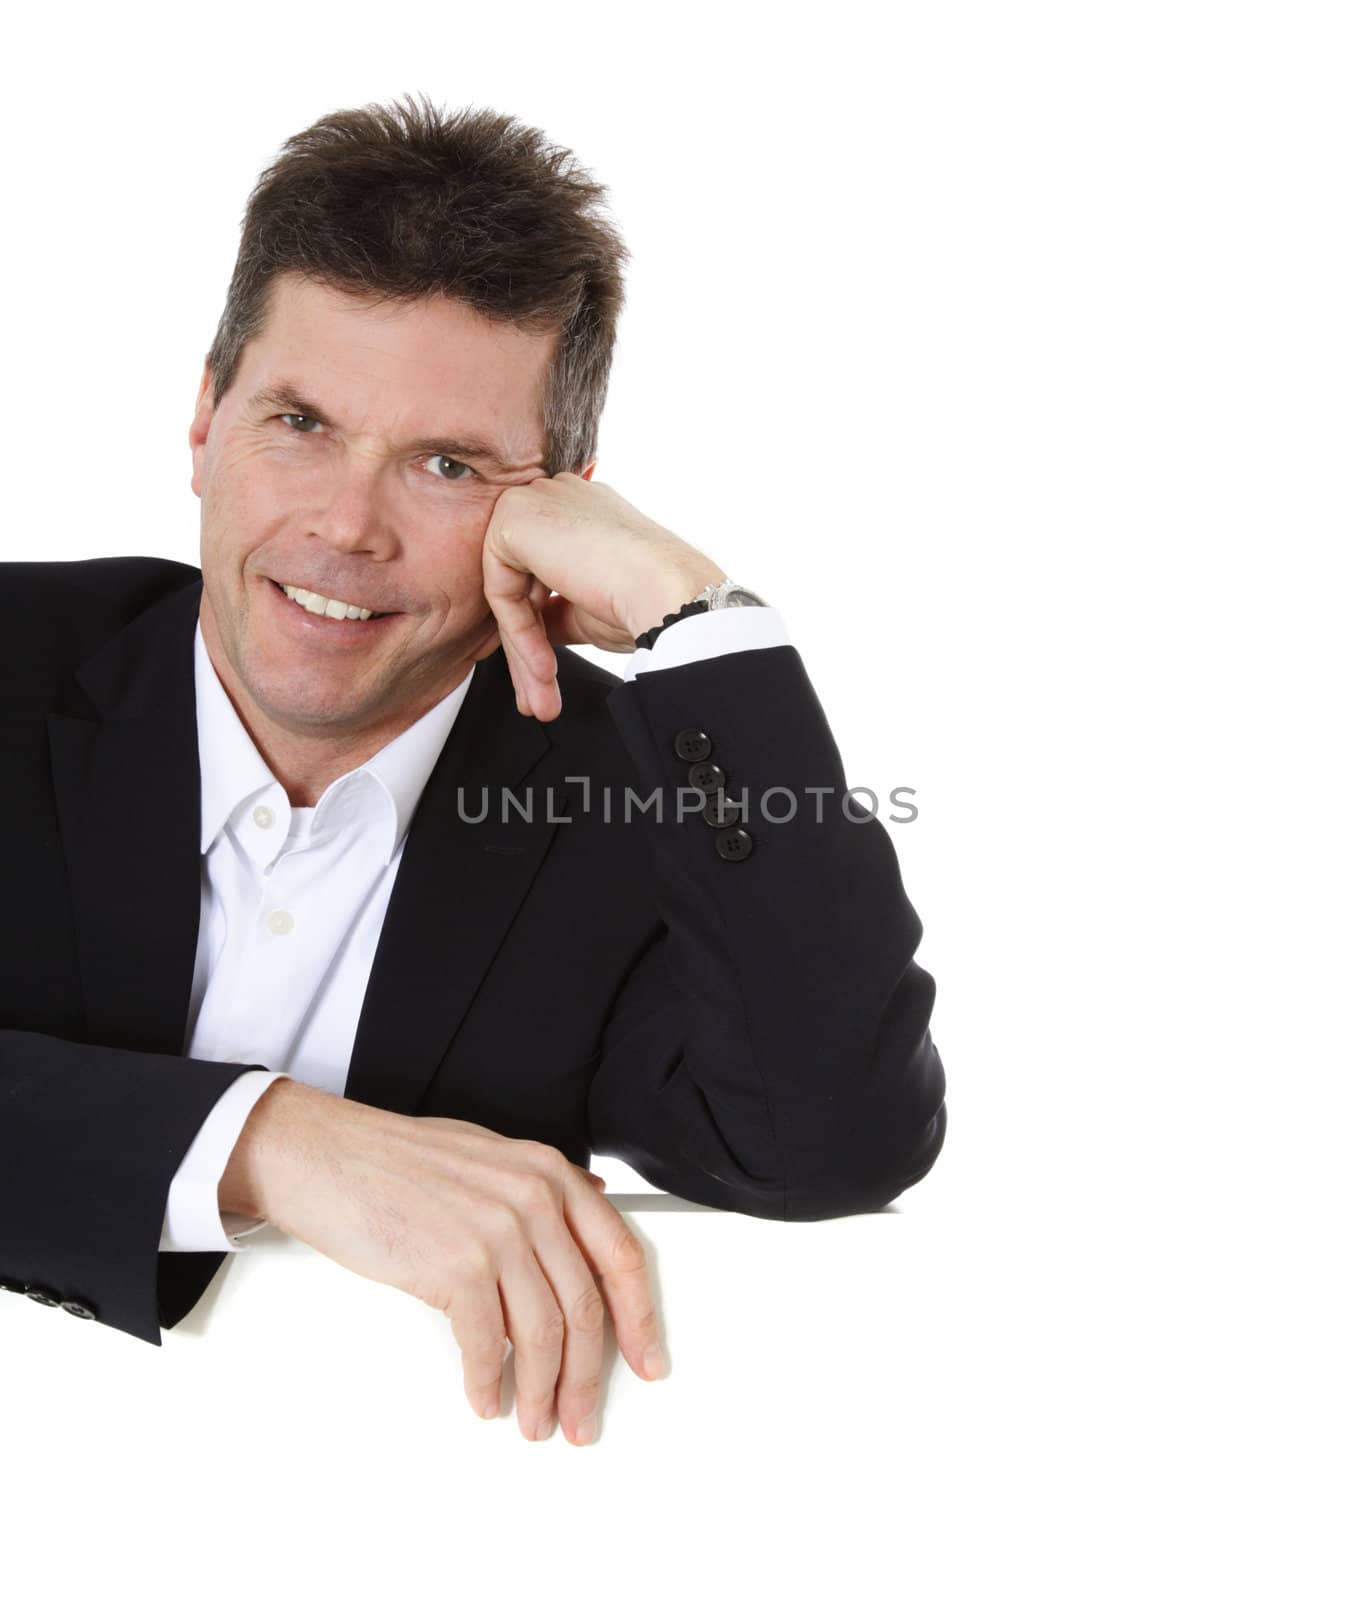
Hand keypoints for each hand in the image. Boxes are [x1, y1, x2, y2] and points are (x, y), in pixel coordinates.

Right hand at [230, 1079, 664, 1446]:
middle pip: (585, 1308)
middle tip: (581, 1416)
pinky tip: (485, 1398)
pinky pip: (486, 1344)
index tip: (648, 1360)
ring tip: (535, 1420)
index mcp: (550, 1173)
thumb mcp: (490, 1154)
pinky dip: (487, 1382)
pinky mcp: (454, 1266)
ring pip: (543, 1334)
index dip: (640, 1318)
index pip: (620, 1255)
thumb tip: (599, 1204)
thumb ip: (545, 1183)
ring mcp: (496, 1232)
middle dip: (588, 1376)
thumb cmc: (397, 1160)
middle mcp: (533, 1199)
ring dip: (541, 1392)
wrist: (327, 1157)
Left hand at [481, 471, 726, 721]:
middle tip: (537, 699)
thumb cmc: (646, 601)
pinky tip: (543, 669)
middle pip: (521, 580)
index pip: (542, 570)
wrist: (669, 594)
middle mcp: (556, 495)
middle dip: (527, 646)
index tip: (546, 675)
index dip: (540, 626)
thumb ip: (555, 610)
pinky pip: (500, 588)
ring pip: (508, 589)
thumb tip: (535, 632)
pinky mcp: (514, 517)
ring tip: (541, 699)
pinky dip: (518, 634)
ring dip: (524, 651)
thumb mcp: (589, 608)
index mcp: (580, 508)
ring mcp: (535, 500)